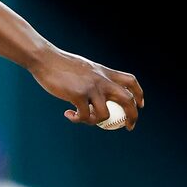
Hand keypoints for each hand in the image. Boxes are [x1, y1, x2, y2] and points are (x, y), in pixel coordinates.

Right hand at [28, 45, 143, 127]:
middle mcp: (102, 80)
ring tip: (82, 118)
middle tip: (129, 126)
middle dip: (132, 116)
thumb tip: (95, 93)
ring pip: (105, 114)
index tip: (140, 105)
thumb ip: (93, 79)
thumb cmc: (60, 64)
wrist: (45, 59)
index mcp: (104, 72)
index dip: (139, 94)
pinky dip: (77, 119)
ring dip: (95, 121)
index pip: (130, 81)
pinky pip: (84, 116)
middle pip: (127, 99)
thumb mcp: (84, 69)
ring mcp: (91, 88)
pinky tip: (68, 114)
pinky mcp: (78, 95)